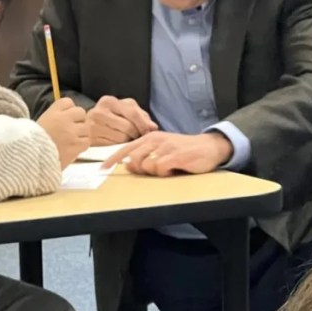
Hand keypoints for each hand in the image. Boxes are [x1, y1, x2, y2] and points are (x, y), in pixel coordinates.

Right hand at [36, 98, 90, 168]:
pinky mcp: (76, 145)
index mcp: (52, 112)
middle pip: (81, 112)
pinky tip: (73, 148)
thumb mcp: (41, 123)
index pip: (68, 102)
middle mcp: (64, 119)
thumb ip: (55, 117)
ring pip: (86, 127)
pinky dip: (82, 144)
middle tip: (71, 130)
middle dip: (78, 120)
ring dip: (81, 133)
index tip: (65, 117)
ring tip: (71, 140)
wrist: (31, 159)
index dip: (68, 110)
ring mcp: (71, 132)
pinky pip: (86, 141)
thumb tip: (68, 115)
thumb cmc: (33, 142)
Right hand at [88, 95, 157, 144]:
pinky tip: (118, 144)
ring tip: (128, 139)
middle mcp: (99, 112)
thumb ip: (141, 116)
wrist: (87, 126)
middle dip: (136, 134)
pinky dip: (119, 147)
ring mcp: (93, 126)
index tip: (149, 131)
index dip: (143, 124)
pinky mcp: (91, 140)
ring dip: (128, 142)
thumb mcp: (126, 110)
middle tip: (138, 137)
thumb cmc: (112, 117)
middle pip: (128, 127)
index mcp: (109, 101)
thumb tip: (153, 127)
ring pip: (121, 139)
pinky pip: (112, 147)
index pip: (132, 112)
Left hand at [102, 132, 233, 176]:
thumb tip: (128, 166)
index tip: (102, 169)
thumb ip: (144, 156)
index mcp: (150, 138)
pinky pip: (161, 168)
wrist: (209, 146)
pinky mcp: (176, 155)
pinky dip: (166, 172)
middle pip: (134, 159)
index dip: (112, 159)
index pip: (125, 148)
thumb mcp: (162, 150)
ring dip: (157, 172)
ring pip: (147, 166)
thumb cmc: (183, 150)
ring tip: (169, 167)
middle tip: (158, 169)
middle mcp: (156, 140)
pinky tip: (175, 169)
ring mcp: (166, 147)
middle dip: (141, 169)